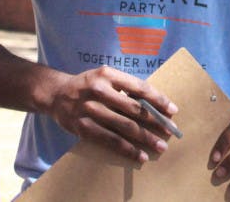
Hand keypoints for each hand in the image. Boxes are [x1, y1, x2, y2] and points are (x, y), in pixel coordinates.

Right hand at [48, 66, 177, 162]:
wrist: (56, 94)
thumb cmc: (88, 85)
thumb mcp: (105, 77)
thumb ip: (125, 87)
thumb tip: (154, 103)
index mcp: (108, 74)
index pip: (139, 87)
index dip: (158, 100)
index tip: (172, 110)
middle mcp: (98, 90)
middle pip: (134, 109)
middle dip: (156, 121)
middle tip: (170, 131)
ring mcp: (89, 109)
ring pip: (124, 127)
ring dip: (145, 138)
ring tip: (160, 146)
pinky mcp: (82, 127)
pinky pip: (110, 140)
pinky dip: (127, 149)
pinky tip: (140, 155)